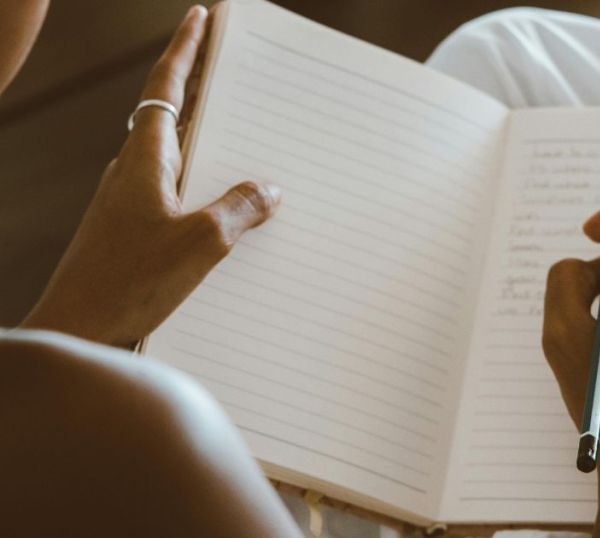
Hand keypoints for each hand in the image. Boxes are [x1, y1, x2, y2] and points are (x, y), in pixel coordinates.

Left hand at [19, 5, 280, 346]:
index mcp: (146, 159)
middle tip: (233, 71)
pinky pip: (176, 195)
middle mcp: (133, 171)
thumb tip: (267, 189)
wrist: (77, 328)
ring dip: (208, 146)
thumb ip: (240, 208)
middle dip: (203, 90)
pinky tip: (228, 215)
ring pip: (177, 158)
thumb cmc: (129, 282)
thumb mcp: (202, 241)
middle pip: (173, 115)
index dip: (186, 48)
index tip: (200, 17)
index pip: (167, 86)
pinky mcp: (133, 230)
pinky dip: (203, 189)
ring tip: (247, 147)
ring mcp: (129, 201)